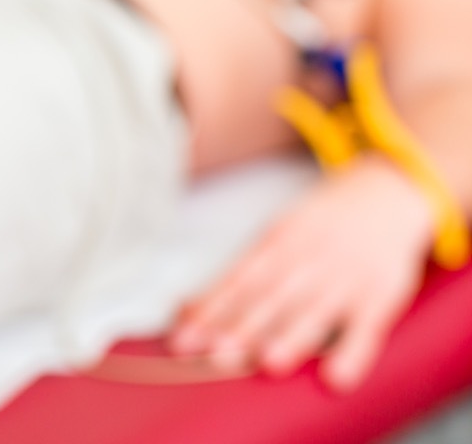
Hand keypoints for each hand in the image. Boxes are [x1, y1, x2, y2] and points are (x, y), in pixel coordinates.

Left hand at [169, 158, 432, 390]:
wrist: (388, 193)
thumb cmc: (318, 226)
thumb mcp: (277, 236)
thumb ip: (238, 277)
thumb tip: (183, 310)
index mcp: (277, 242)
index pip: (238, 280)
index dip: (210, 309)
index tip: (183, 338)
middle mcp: (308, 259)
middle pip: (270, 298)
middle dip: (241, 328)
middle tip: (212, 356)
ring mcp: (345, 279)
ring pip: (314, 313)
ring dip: (291, 338)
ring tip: (267, 363)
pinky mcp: (381, 297)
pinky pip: (367, 329)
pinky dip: (354, 353)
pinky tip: (336, 377)